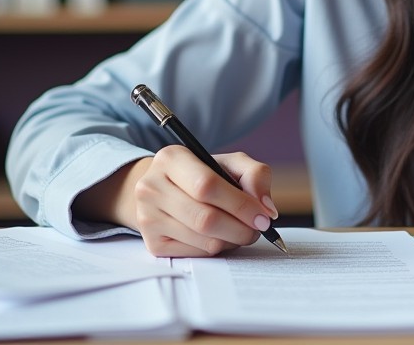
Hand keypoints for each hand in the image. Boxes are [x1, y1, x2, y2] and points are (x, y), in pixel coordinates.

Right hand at [77, 147, 278, 256]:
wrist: (166, 191)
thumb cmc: (203, 175)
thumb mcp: (230, 163)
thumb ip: (256, 175)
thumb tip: (266, 208)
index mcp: (170, 158)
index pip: (207, 185)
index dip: (240, 204)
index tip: (263, 216)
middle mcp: (151, 187)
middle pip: (205, 218)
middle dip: (241, 228)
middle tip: (258, 229)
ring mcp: (147, 218)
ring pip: (203, 240)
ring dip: (232, 240)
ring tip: (240, 230)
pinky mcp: (152, 243)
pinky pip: (196, 254)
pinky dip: (217, 248)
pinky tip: (220, 236)